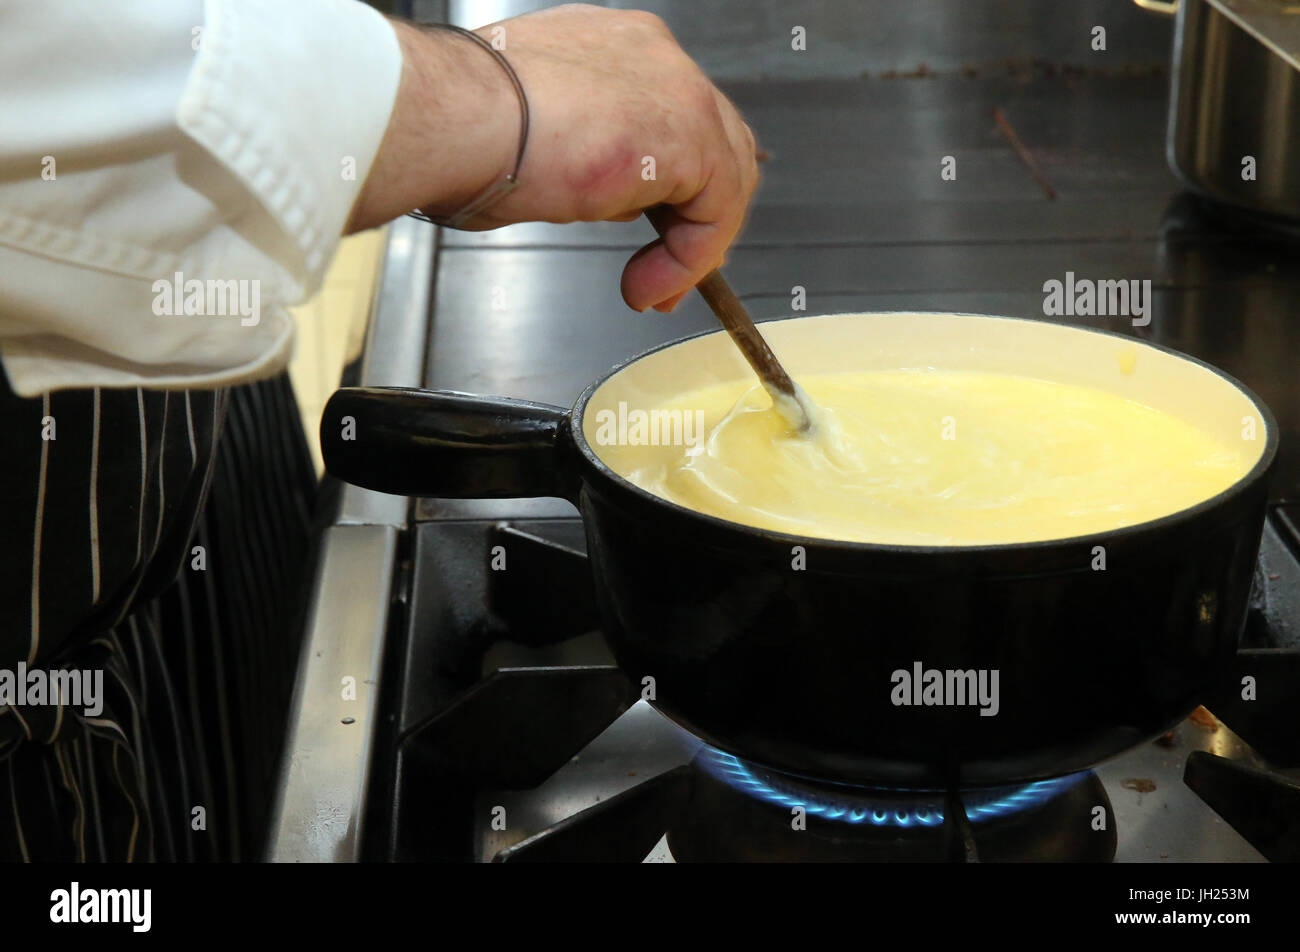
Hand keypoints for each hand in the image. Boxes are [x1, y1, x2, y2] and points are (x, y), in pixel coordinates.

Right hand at [347, 4, 759, 312]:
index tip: (651, 241)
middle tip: (667, 272)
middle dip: (696, 217)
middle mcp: (654, 58)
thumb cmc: (461, 126)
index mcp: (615, 50)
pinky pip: (716, 212)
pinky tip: (649, 286)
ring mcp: (677, 90)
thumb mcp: (532, 140)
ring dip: (692, 246)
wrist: (454, 118)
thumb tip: (597, 197)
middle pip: (716, 143)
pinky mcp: (689, 137)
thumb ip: (582, 159)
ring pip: (724, 179)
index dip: (672, 189)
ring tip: (653, 289)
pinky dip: (689, 260)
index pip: (674, 119)